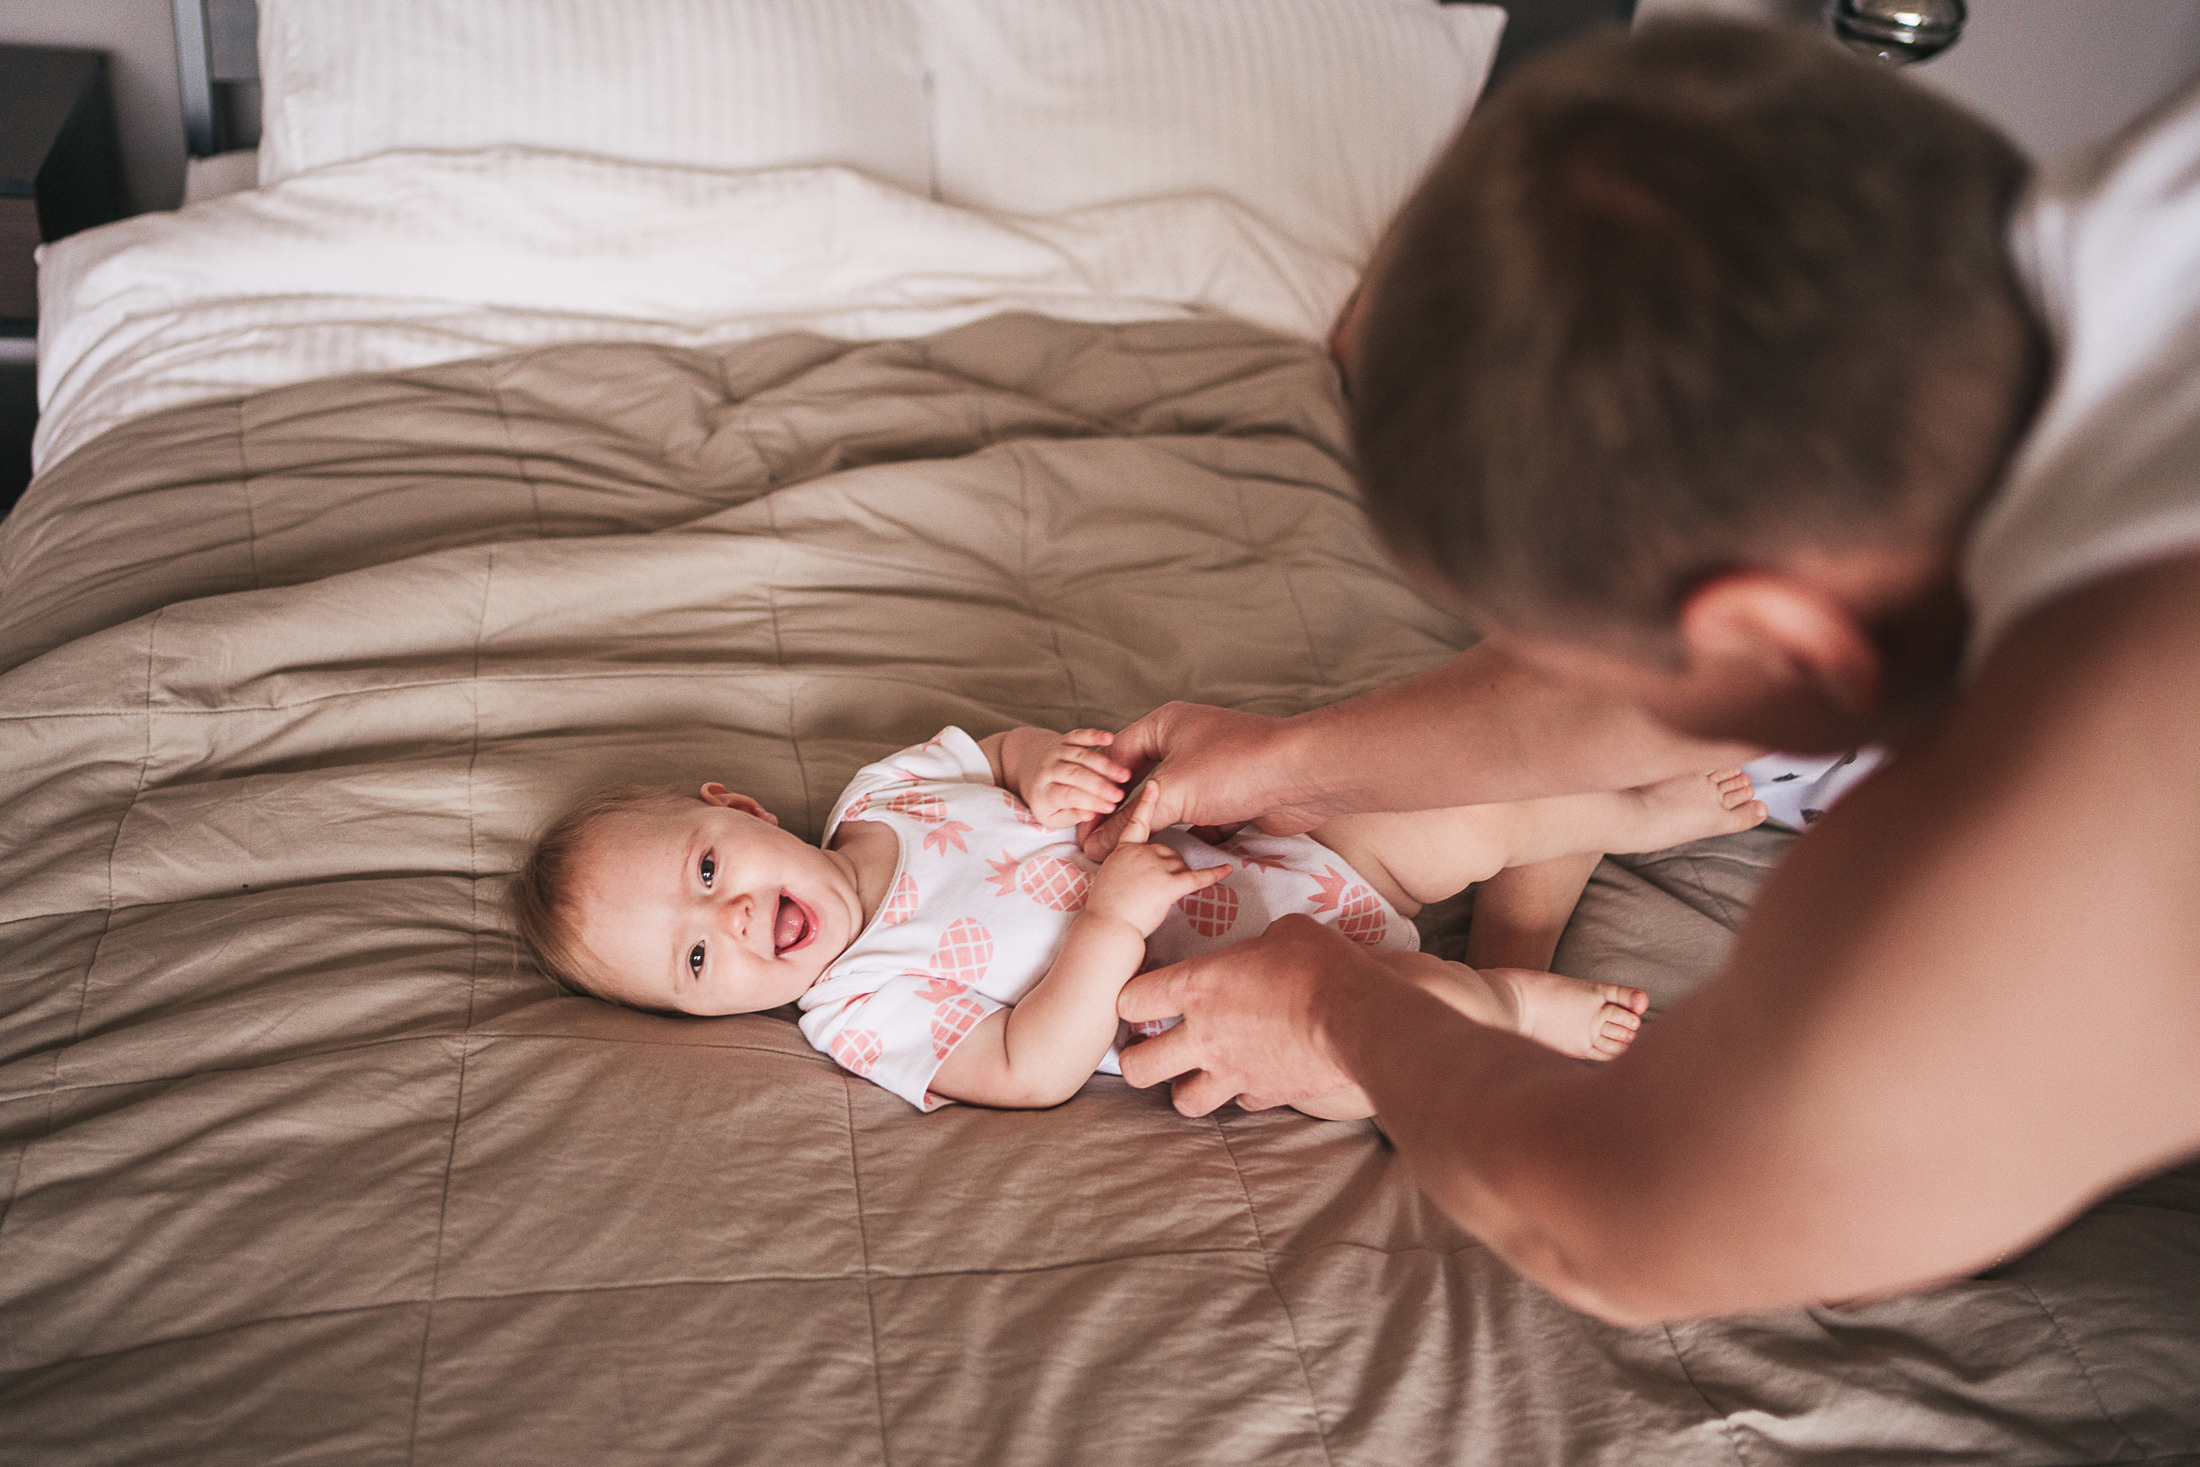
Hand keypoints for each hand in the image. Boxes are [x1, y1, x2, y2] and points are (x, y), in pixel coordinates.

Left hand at [1023, 728, 1135, 829]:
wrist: (1027, 768)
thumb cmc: (1047, 799)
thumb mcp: (1052, 816)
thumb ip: (1071, 816)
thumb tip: (1089, 815)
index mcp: (1043, 792)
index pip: (1068, 796)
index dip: (1090, 801)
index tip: (1111, 808)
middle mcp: (1047, 770)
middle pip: (1075, 775)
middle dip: (1100, 785)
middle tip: (1121, 795)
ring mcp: (1055, 752)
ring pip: (1081, 756)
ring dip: (1105, 765)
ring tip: (1125, 775)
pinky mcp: (1063, 739)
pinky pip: (1079, 735)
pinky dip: (1094, 735)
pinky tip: (1110, 738)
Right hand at [1081, 702, 1332, 859]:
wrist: (1302, 776)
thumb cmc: (1233, 768)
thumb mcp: (1171, 793)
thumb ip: (1130, 822)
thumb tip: (1095, 845)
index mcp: (1165, 724)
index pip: (1115, 757)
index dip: (1094, 791)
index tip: (1079, 825)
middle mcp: (1186, 742)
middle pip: (1143, 781)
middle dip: (1124, 813)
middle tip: (1099, 844)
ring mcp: (1211, 769)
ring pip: (1172, 802)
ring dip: (1157, 828)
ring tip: (1131, 857)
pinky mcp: (1233, 796)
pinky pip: (1199, 818)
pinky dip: (1188, 836)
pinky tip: (1172, 859)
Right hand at [1086, 782, 1229, 936]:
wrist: (1107, 932)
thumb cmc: (1106, 908)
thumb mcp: (1113, 873)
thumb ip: (1120, 856)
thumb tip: (1098, 847)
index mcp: (1124, 848)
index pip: (1136, 821)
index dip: (1147, 800)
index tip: (1154, 784)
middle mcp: (1139, 851)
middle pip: (1164, 849)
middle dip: (1167, 866)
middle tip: (1146, 895)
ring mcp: (1154, 865)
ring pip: (1178, 865)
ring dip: (1178, 878)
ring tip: (1156, 902)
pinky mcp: (1170, 882)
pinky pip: (1195, 878)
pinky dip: (1213, 874)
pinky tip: (1227, 870)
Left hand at [1117, 914, 1380, 1115]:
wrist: (1358, 1018)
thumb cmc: (1319, 965)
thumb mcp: (1285, 932)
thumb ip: (1260, 944)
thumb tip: (1268, 945)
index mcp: (1197, 987)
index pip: (1131, 1001)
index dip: (1130, 999)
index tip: (1142, 998)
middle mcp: (1204, 1036)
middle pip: (1138, 1067)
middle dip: (1137, 1060)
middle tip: (1151, 1050)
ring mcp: (1232, 1072)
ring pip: (1183, 1102)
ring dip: (1184, 1087)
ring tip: (1196, 1074)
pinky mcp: (1265, 1095)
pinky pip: (1241, 1102)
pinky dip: (1242, 1091)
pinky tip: (1254, 1075)